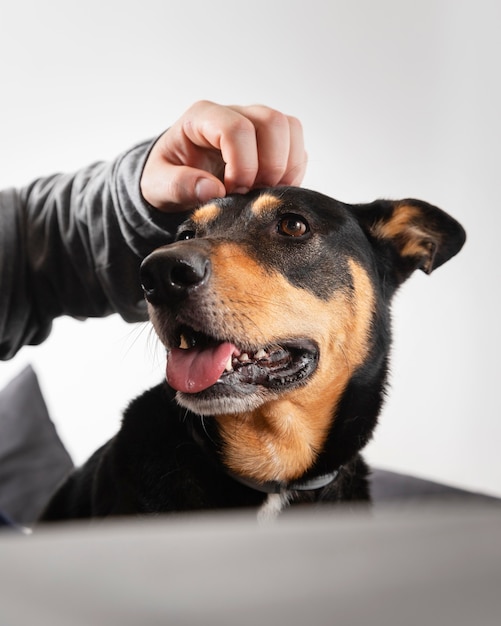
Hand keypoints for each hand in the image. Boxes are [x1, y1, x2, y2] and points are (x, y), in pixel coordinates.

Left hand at [140, 100, 306, 211]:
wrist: (175, 179)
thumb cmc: (166, 177)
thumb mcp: (157, 185)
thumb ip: (178, 185)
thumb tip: (212, 190)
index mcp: (202, 117)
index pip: (237, 128)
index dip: (242, 164)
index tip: (231, 191)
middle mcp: (234, 113)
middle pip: (272, 122)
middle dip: (270, 166)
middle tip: (252, 194)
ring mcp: (256, 124)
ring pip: (290, 129)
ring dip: (286, 168)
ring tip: (265, 193)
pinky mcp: (273, 142)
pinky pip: (297, 148)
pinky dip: (292, 174)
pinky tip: (272, 191)